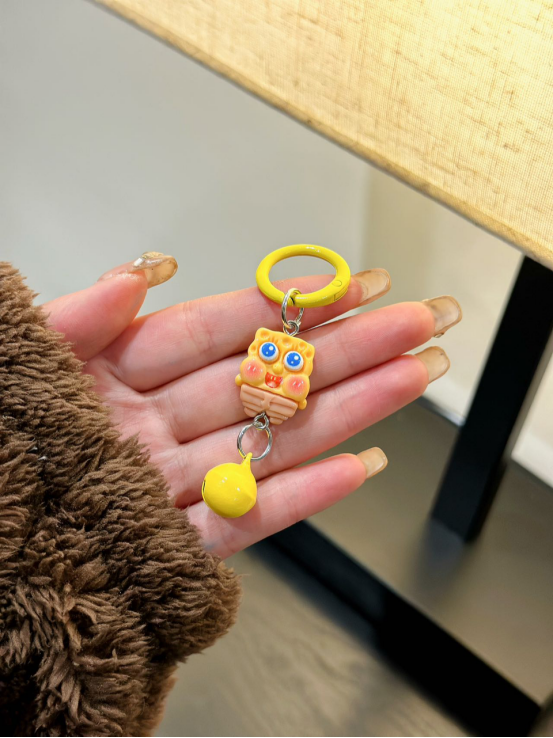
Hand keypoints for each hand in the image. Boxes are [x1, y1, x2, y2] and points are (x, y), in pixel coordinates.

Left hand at [44, 252, 460, 557]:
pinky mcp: (170, 546)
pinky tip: (357, 466)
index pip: (220, 331)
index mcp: (114, 376)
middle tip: (415, 324)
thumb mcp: (18, 363)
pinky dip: (305, 498)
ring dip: (348, 414)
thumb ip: (76, 318)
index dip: (287, 305)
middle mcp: (154, 427)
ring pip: (274, 445)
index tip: (348, 284)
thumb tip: (138, 275)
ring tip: (410, 381)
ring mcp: (169, 485)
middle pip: (267, 383)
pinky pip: (248, 521)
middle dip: (349, 351)